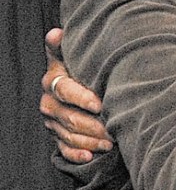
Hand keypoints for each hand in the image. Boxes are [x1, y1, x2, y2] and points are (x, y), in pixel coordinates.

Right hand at [40, 28, 112, 162]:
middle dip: (92, 124)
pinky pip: (64, 150)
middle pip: (69, 117)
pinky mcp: (57, 137)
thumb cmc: (82, 67)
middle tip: (113, 128)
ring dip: (91, 140)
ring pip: (69, 135)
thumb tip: (56, 32)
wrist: (80, 85)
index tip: (100, 104)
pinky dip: (77, 155)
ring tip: (111, 141)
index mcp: (52, 80)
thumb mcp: (74, 55)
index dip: (81, 97)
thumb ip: (65, 47)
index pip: (64, 90)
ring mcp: (52, 122)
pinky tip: (91, 156)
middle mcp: (48, 102)